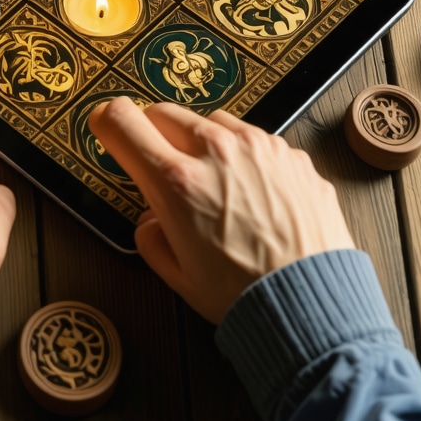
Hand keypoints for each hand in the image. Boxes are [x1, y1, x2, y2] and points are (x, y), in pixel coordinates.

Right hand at [89, 99, 355, 323]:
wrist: (315, 308)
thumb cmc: (246, 297)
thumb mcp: (176, 275)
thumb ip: (148, 234)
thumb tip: (152, 214)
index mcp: (177, 182)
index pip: (121, 120)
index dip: (106, 122)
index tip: (106, 127)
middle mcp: (216, 152)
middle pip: (163, 112)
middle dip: (153, 136)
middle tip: (164, 169)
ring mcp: (258, 147)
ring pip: (209, 122)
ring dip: (201, 143)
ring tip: (215, 185)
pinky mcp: (289, 154)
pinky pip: (253, 139)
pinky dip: (243, 157)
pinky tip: (252, 194)